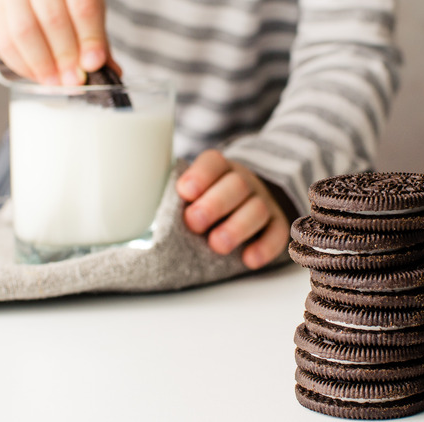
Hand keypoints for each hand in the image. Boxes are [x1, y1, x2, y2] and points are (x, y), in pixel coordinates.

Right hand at [0, 0, 117, 84]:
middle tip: (75, 80)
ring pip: (23, 30)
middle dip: (65, 56)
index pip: (82, 5)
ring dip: (42, 64)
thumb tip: (110, 71)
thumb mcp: (91, 9)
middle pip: (52, 18)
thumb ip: (98, 38)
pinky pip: (4, 41)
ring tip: (57, 82)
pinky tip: (39, 76)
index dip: (89, 38)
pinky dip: (23, 65)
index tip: (93, 64)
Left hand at [175, 150, 289, 269]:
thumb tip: (145, 211)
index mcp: (219, 169)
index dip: (200, 175)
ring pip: (257, 210)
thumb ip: (176, 198)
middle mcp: (244, 182)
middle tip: (194, 223)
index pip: (213, 162)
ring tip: (216, 245)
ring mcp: (263, 202)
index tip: (185, 192)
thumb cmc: (208, 201)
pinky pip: (277, 233)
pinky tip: (248, 260)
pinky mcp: (277, 224)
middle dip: (214, 204)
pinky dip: (265, 247)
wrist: (247, 202)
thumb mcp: (193, 192)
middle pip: (237, 185)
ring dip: (236, 227)